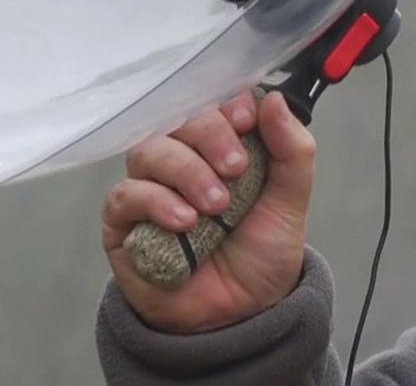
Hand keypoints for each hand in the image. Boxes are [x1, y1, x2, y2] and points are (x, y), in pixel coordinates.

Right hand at [102, 89, 316, 333]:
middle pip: (178, 120)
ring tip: (215, 207)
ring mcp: (150, 187)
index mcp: (221, 146)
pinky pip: (126, 194)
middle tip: (236, 169)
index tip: (246, 119)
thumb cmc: (260, 256)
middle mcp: (182, 159)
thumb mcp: (290, 203)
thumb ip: (292, 151)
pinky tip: (184, 222)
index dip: (226, 104)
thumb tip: (274, 100)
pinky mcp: (124, 221)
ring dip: (185, 171)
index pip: (213, 103)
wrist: (239, 316)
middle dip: (209, 136)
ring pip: (149, 151)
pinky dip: (156, 202)